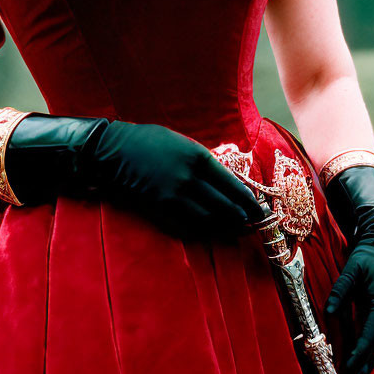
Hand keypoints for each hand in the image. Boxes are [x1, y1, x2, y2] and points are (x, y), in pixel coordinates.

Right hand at [86, 120, 266, 238]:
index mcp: (197, 156)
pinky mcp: (159, 209)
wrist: (114, 151)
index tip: (259, 208)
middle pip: (224, 206)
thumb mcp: (183, 143)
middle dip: (243, 218)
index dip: (248, 200)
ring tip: (238, 231)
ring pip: (209, 220)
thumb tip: (228, 182)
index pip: (232, 184)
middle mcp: (188, 177)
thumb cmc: (151, 142)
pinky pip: (187, 226)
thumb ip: (205, 162)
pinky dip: (203, 231)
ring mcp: (173, 196)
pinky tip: (212, 232)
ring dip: (226, 228)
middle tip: (254, 224)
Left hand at [322, 165, 373, 373]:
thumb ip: (341, 290)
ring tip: (360, 373)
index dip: (361, 350)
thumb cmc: (367, 254)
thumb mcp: (353, 268)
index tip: (350, 365)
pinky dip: (373, 345)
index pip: (371, 332)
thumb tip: (330, 311)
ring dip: (371, 356)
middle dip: (367, 361)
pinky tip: (366, 354)